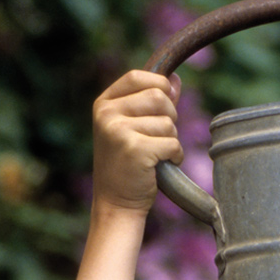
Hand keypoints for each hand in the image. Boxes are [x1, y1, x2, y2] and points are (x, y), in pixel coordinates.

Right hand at [92, 70, 183, 214]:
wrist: (116, 202)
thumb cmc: (128, 165)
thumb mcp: (134, 128)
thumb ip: (152, 103)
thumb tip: (175, 80)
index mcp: (104, 104)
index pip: (137, 77)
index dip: (159, 86)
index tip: (166, 105)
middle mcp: (107, 114)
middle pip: (158, 97)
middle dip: (170, 117)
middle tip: (161, 137)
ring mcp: (118, 130)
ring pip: (168, 123)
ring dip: (172, 141)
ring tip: (156, 156)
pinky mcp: (134, 149)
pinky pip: (172, 143)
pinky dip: (175, 156)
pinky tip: (162, 166)